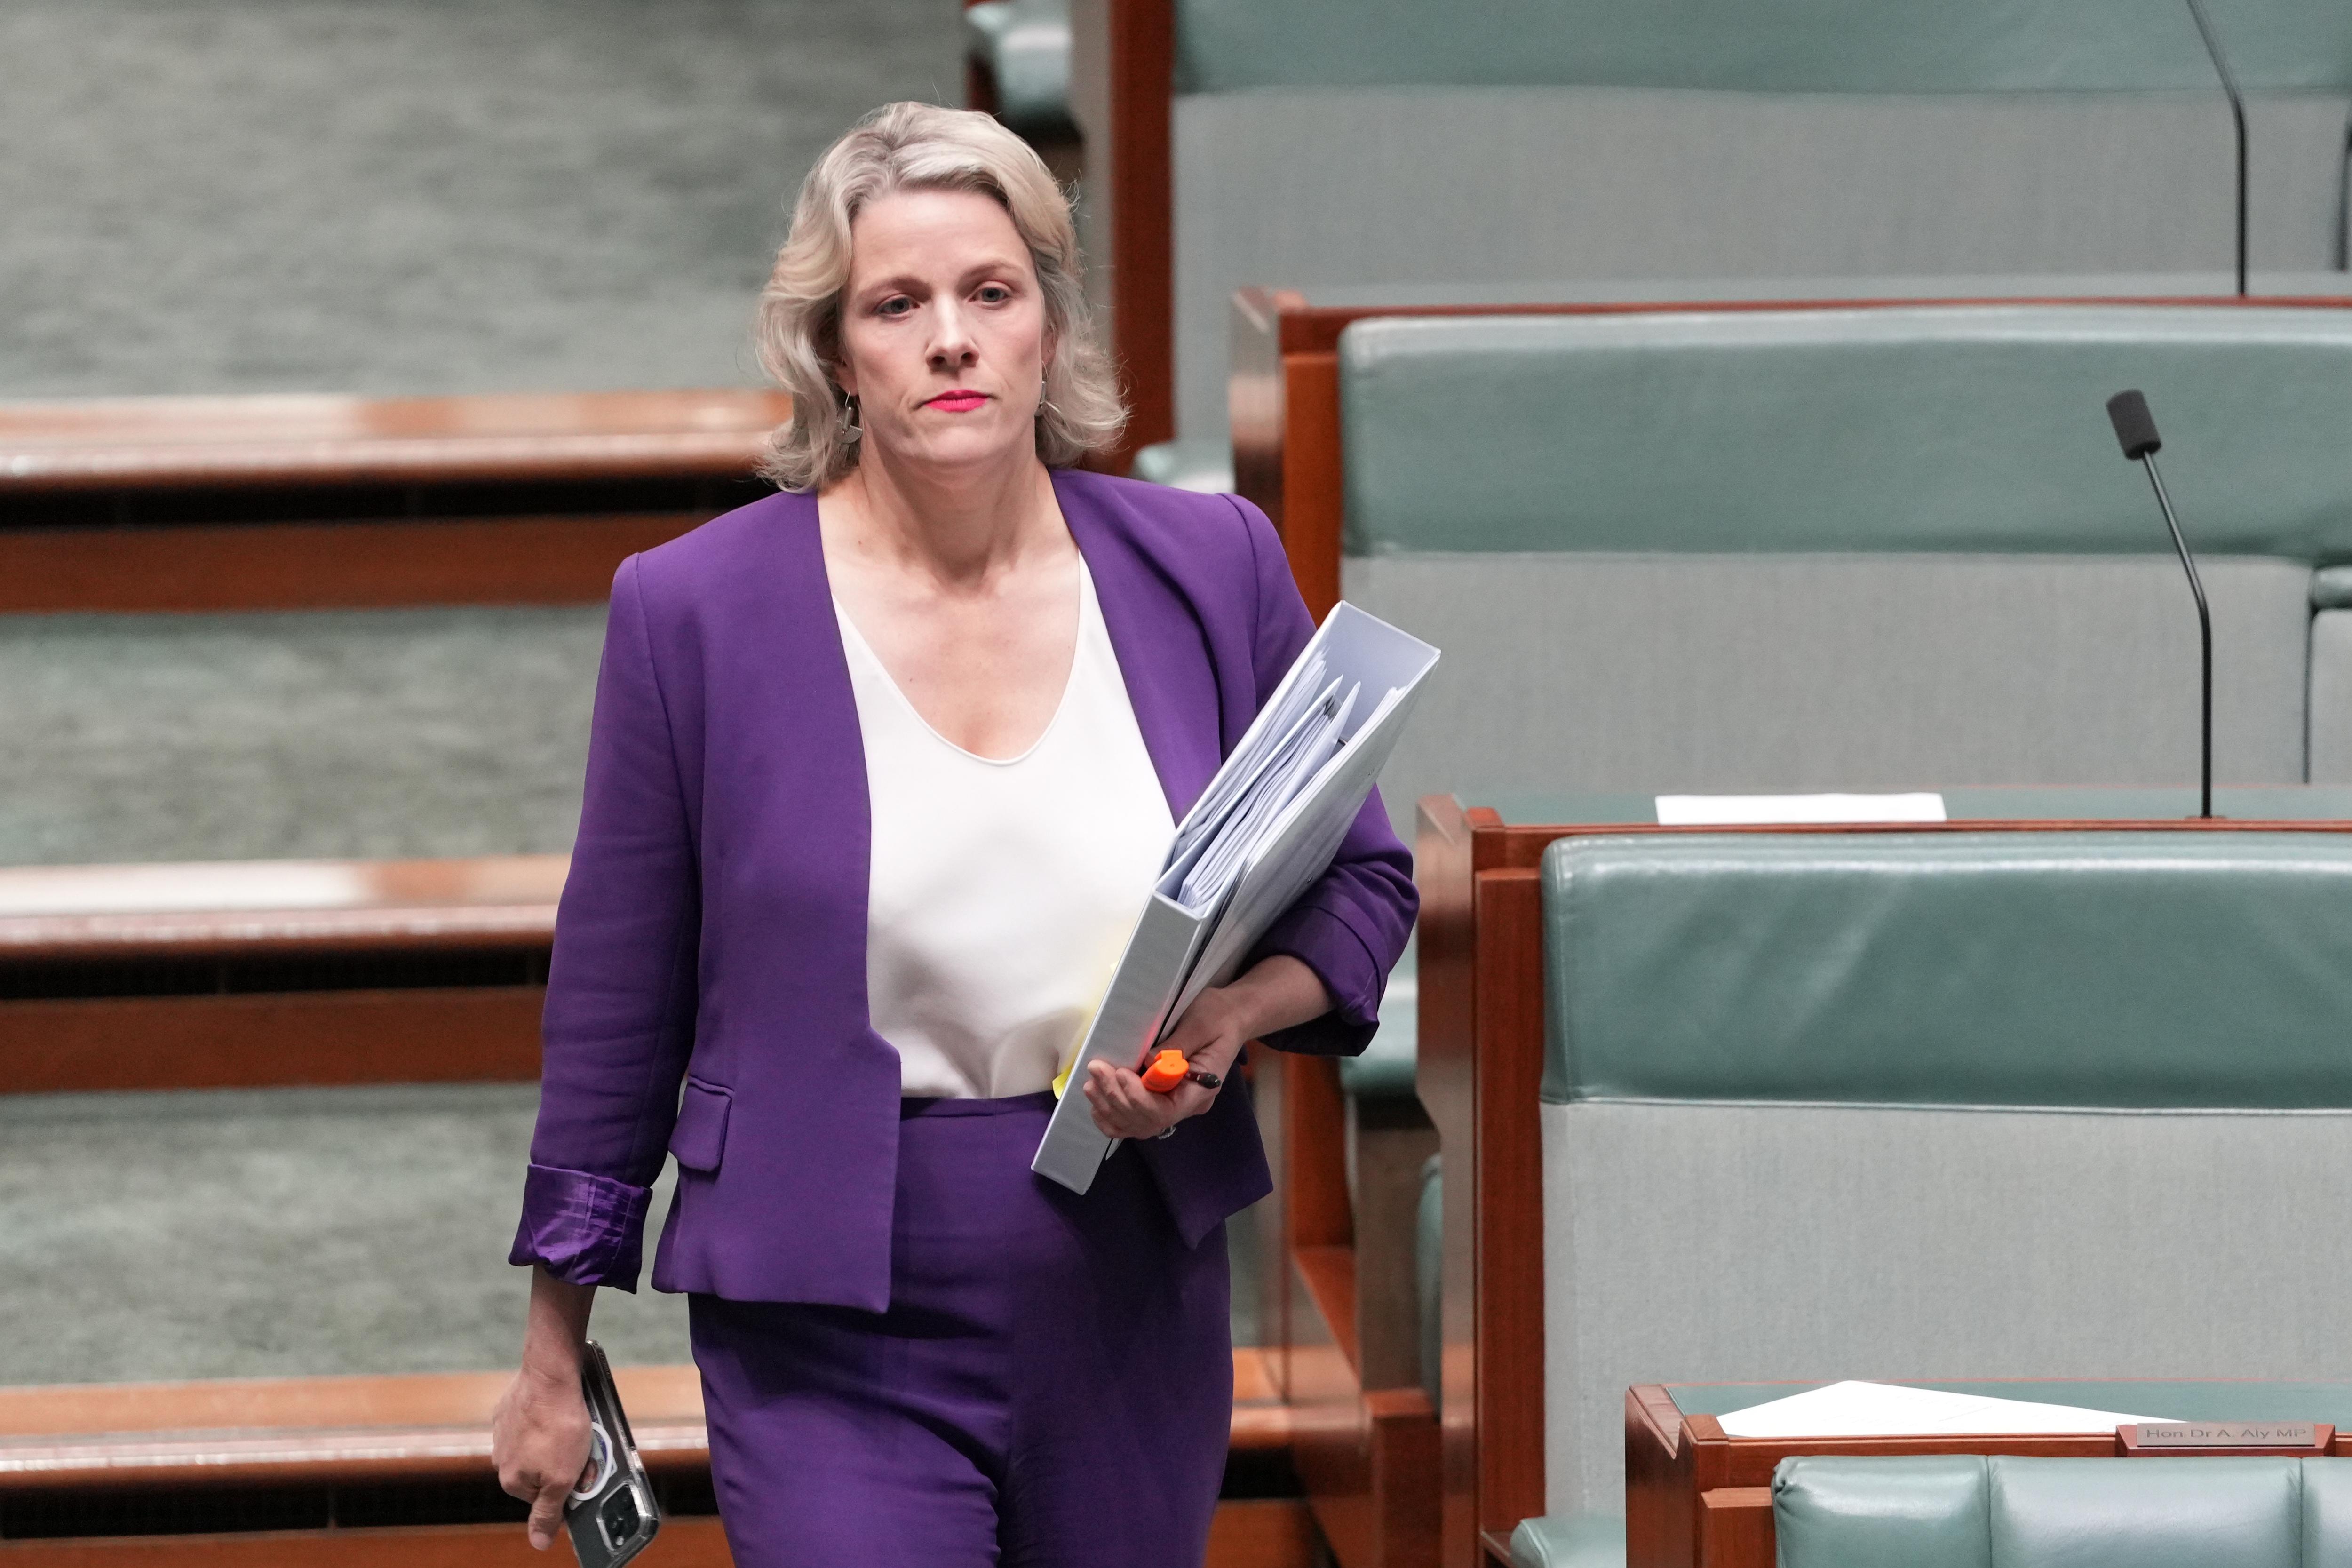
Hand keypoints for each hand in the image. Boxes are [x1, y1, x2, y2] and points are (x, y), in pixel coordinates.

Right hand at [493, 1361, 591, 1549]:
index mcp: (511, 1480)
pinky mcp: (509, 1408)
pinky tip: (560, 1409)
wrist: (551, 1376)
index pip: (543, 1496)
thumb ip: (549, 1512)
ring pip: (536, 1444)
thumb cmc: (560, 1427)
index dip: (566, 1484)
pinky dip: (546, 1418)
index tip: (580, 1470)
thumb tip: (538, 1544)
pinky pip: (532, 1420)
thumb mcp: (562, 1479)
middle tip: (581, 1445)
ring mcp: (502, 1431)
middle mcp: (500, 1458)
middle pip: (539, 1470)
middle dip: (561, 1461)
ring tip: (573, 1424)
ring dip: (554, 1438)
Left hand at [1082, 954, 1330, 1140]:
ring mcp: (1174, 1104)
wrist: (1230, 1016)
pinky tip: (1097, 1103)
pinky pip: (1135, 1119)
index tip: (1119, 1072)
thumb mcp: (1201, 1023)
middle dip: (1117, 1097)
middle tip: (1096, 1068)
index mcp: (1201, 1089)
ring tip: (1091, 1082)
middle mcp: (1187, 1104)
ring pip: (1137, 1124)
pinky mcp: (1162, 1097)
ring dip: (1110, 1107)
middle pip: (1147, 1120)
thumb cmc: (1219, 1015)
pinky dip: (1113, 1116)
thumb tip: (1146, 1063)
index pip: (1165, 1110)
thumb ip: (1176, 1046)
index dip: (1138, 1097)